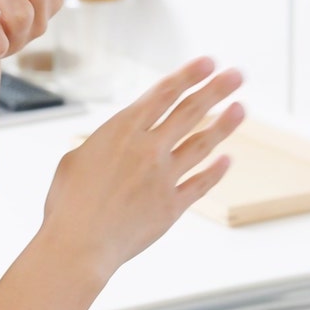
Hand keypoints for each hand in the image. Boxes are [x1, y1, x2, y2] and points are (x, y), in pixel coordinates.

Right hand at [41, 57, 244, 276]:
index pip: (164, 94)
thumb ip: (103, 146)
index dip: (188, 75)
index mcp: (121, 131)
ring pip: (201, 143)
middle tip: (237, 74)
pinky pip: (200, 183)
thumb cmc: (67, 205)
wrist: (79, 246)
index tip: (209, 62)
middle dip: (215, 89)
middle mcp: (148, 149)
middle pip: (190, 112)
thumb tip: (114, 143)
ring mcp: (163, 177)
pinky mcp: (172, 206)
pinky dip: (215, 171)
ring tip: (241, 108)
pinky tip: (227, 160)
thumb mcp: (75, 161)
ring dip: (223, 124)